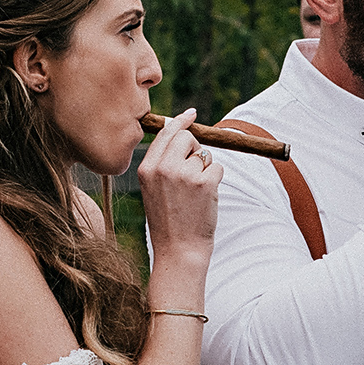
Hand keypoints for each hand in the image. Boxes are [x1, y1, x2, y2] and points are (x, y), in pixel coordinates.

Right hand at [138, 109, 223, 263]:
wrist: (178, 250)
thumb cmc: (168, 221)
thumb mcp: (153, 190)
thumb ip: (162, 163)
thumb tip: (180, 132)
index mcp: (146, 169)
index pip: (165, 133)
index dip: (180, 122)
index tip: (191, 114)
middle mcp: (162, 168)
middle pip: (187, 137)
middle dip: (196, 148)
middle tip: (194, 171)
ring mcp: (183, 175)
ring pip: (204, 155)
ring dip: (205, 170)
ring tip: (195, 195)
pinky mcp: (204, 183)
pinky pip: (217, 168)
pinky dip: (215, 180)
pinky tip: (205, 199)